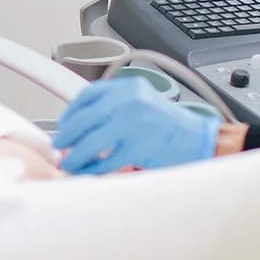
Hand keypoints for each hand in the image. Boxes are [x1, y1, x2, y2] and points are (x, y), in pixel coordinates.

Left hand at [55, 77, 217, 174]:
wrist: (199, 140)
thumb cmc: (170, 126)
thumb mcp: (142, 103)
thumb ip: (114, 107)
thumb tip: (80, 124)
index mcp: (129, 87)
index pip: (88, 95)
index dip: (71, 112)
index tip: (64, 124)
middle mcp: (129, 102)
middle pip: (84, 119)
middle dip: (67, 136)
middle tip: (60, 146)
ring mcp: (133, 124)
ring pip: (90, 142)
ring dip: (75, 156)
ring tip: (69, 163)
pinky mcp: (138, 148)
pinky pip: (105, 161)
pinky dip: (93, 169)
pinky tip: (89, 172)